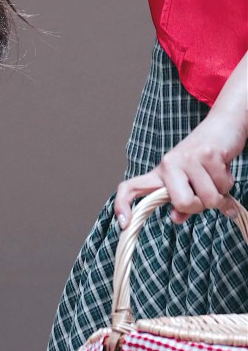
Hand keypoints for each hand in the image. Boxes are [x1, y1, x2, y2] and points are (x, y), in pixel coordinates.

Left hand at [114, 109, 244, 227]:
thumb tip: (176, 219)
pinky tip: (223, 169)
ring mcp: (188, 158)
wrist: (223, 126)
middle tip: (205, 193)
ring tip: (215, 178)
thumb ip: (181, 204)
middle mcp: (169, 164)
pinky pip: (224, 186)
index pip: (130, 187)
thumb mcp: (188, 181)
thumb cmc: (204, 159)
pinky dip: (228, 183)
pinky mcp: (208, 154)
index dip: (122, 204)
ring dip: (219, 194)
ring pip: (209, 197)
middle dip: (201, 205)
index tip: (124, 224)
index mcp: (160, 173)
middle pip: (183, 203)